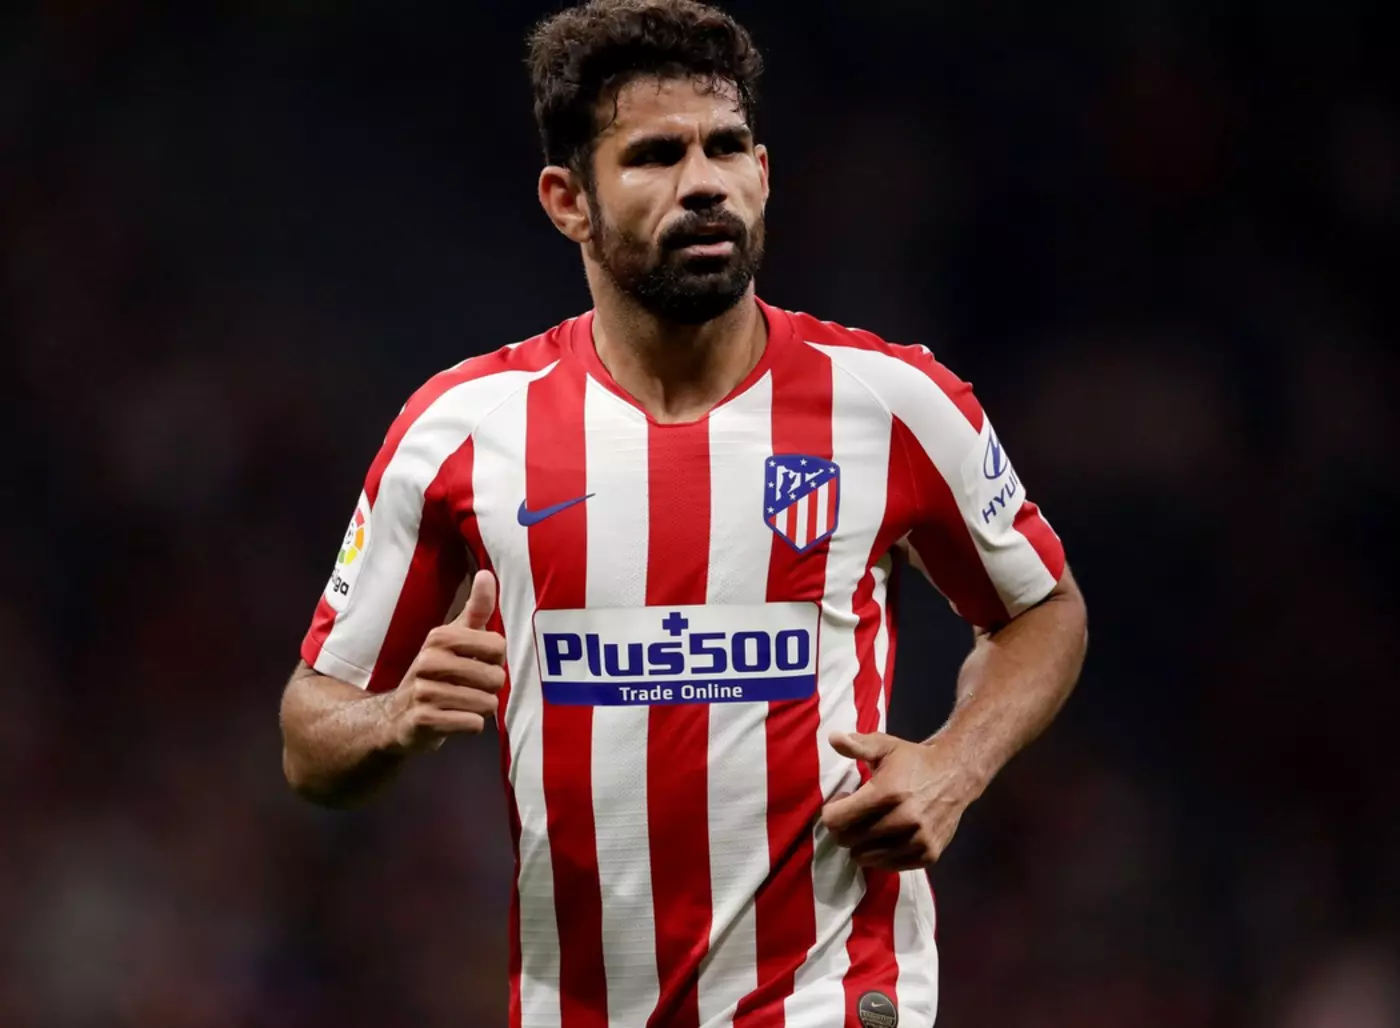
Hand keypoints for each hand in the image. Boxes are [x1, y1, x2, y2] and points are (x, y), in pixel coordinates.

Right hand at [382, 570, 506, 753]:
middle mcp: (429, 661)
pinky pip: (471, 724)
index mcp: (440, 637)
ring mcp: (423, 691)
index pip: (498, 646)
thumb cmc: (437, 673)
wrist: (397, 716)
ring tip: (461, 704)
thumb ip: (476, 609)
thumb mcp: (454, 638)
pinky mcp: (423, 720)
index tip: (478, 663)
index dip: (496, 660)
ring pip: (486, 704)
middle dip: (490, 689)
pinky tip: (453, 719)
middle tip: (469, 688)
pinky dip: (470, 725)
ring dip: (480, 709)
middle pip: (495, 677)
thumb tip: (487, 574)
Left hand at [819, 731, 984, 870]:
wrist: (956, 775)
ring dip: (861, 844)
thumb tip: (833, 737)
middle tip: (856, 814)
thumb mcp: (885, 745)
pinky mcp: (929, 854)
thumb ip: (857, 744)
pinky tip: (886, 836)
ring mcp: (918, 840)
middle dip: (844, 828)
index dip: (832, 811)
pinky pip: (889, 866)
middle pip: (849, 840)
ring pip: (866, 857)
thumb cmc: (914, 761)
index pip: (837, 820)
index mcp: (887, 792)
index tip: (843, 800)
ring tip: (870, 825)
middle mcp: (903, 819)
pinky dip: (881, 855)